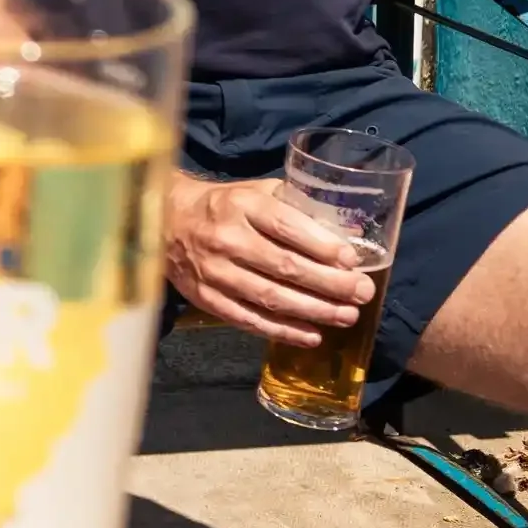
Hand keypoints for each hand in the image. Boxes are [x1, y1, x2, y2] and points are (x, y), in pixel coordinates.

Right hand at [162, 175, 371, 345]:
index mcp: (241, 206)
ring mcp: (215, 271)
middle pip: (285, 266)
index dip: (322, 246)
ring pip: (271, 297)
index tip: (352, 260)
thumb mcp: (254, 192)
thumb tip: (344, 232)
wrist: (165, 221)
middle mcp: (227, 238)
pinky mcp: (206, 298)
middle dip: (330, 283)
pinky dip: (283, 331)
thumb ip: (294, 207)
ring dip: (314, 310)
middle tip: (362, 293)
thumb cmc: (222, 206)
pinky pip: (250, 320)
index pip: (286, 226)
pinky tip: (312, 335)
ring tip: (347, 316)